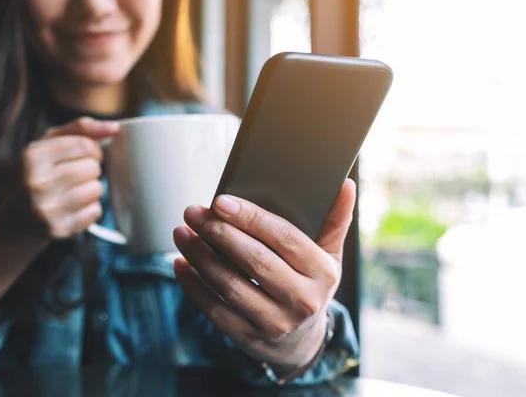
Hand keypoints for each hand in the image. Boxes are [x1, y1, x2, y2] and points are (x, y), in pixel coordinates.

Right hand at [4, 117, 119, 238]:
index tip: (85, 154)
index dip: (92, 149)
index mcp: (31, 156)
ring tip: (74, 190)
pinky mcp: (59, 229)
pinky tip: (73, 207)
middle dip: (90, 169)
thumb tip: (115, 127)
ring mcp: (46, 209)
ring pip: (96, 190)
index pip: (85, 145)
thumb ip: (81, 128)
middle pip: (93, 168)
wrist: (17, 217)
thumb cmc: (39, 172)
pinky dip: (90, 208)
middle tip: (76, 175)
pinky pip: (95, 212)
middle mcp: (36, 183)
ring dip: (91, 188)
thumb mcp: (50, 143)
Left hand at [173, 179, 355, 368]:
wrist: (301, 342)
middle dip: (219, 233)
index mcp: (322, 272)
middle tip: (193, 212)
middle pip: (254, 260)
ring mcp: (275, 322)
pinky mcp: (249, 337)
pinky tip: (180, 263)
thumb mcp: (329, 255)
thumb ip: (335, 220)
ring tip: (181, 233)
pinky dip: (193, 285)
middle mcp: (302, 300)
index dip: (251, 218)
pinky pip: (214, 310)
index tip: (220, 201)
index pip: (284, 238)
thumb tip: (346, 184)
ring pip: (230, 285)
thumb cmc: (310, 285)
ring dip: (200, 256)